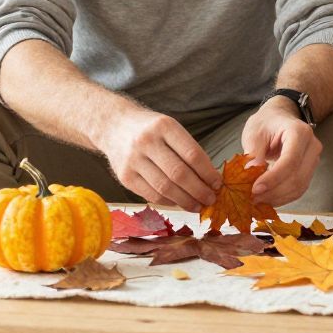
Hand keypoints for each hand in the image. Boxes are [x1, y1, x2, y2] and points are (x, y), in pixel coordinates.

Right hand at [99, 105, 221, 209]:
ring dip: (185, 201)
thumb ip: (188, 150)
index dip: (208, 173)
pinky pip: (151, 195)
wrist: (114, 126)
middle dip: (199, 190)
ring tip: (198, 206)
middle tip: (211, 199)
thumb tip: (210, 180)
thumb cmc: (151, 130)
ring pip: (165, 188)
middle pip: (179, 174)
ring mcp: (133, 160)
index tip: (218, 184)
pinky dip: (169, 202)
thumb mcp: (170, 128)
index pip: (192, 154)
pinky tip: (179, 202)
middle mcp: (147, 141)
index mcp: (164, 126)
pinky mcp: (124, 176)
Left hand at [240, 98, 321, 205]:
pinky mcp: (309, 171)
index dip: (273, 178)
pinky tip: (267, 199)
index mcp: (299, 132)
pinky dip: (282, 197)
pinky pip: (298, 189)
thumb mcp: (254, 133)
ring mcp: (313, 160)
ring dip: (277, 198)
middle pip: (297, 177)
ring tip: (256, 201)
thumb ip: (253, 154)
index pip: (290, 161)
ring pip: (299, 187)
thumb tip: (250, 177)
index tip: (254, 189)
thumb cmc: (266, 123)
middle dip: (273, 192)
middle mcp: (312, 146)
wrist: (279, 118)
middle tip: (251, 199)